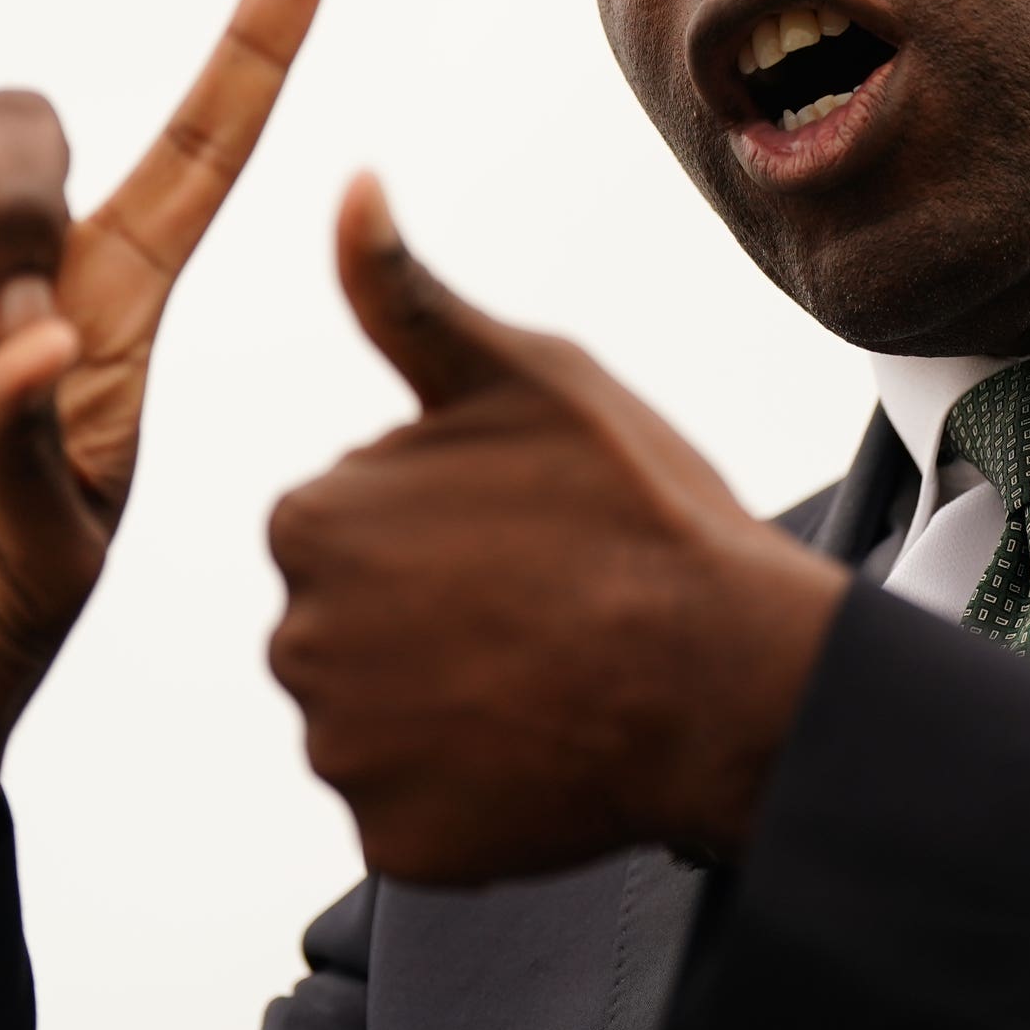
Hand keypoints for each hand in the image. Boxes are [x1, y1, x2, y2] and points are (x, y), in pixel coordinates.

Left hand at [266, 176, 849, 883]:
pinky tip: (540, 747)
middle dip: (425, 614)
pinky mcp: (395, 843)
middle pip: (348, 620)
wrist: (731, 680)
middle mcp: (298, 639)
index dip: (437, 521)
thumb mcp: (528, 373)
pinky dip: (466, 788)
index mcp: (313, 517)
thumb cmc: (638, 513)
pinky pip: (411, 806)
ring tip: (547, 674)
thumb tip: (348, 187)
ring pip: (375, 715)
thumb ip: (408, 295)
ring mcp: (344, 751)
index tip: (518, 531)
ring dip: (443, 702)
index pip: (340, 519)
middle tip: (540, 603)